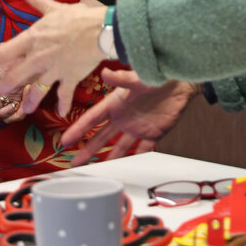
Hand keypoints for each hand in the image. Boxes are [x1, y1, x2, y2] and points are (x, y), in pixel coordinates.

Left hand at [0, 0, 103, 117]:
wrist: (102, 30)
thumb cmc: (77, 17)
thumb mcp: (52, 6)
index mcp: (33, 39)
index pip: (3, 52)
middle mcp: (40, 58)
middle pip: (15, 77)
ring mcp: (55, 70)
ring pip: (37, 90)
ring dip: (30, 101)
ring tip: (23, 110)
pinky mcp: (71, 78)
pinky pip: (64, 94)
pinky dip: (63, 103)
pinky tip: (59, 112)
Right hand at [60, 69, 198, 166]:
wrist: (180, 81)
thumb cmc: (156, 74)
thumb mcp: (137, 77)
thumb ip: (121, 78)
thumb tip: (104, 73)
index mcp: (115, 103)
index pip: (92, 118)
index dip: (78, 129)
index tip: (65, 141)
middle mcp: (123, 117)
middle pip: (101, 136)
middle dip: (87, 150)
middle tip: (75, 163)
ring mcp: (136, 126)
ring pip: (119, 146)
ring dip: (108, 158)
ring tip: (98, 172)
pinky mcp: (152, 133)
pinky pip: (142, 149)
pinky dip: (136, 158)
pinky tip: (128, 169)